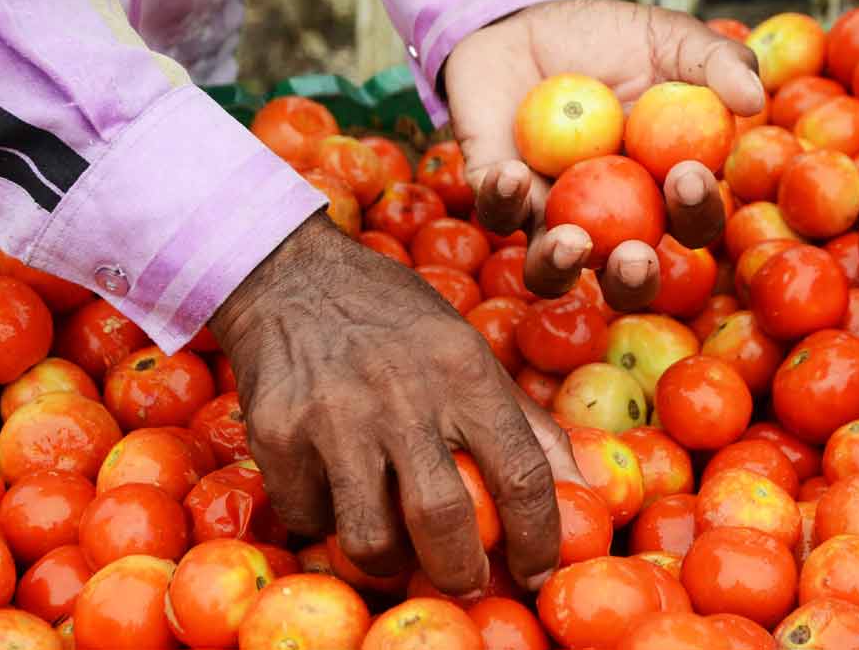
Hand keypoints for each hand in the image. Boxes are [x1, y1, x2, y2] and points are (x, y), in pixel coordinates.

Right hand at [209, 212, 583, 592]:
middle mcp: (401, 394)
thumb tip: (581, 489)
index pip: (520, 474)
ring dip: (390, 562)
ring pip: (370, 538)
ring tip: (397, 547)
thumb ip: (524, 423)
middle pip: (443, 520)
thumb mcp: (469, 350)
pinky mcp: (277, 436)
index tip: (537, 572)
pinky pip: (311, 519)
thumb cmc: (396, 322)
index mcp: (463, 371)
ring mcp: (333, 417)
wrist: (291, 277)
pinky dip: (330, 523)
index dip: (539, 538)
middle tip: (465, 581)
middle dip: (461, 573)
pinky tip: (339, 493)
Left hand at [446, 0, 764, 310]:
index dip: (696, 212)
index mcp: (659, 190)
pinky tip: (513, 173)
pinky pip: (497, 213)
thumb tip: (752, 100)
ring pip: (551, 270)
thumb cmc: (609, 38)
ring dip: (560, 267)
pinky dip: (503, 198)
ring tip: (572, 243)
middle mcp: (607, 219)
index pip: (690, 223)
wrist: (525, 20)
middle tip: (635, 256)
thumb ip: (716, 61)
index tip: (688, 175)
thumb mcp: (669, 38)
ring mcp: (547, 213)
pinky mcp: (494, 195)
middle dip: (633, 279)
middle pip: (625, 274)